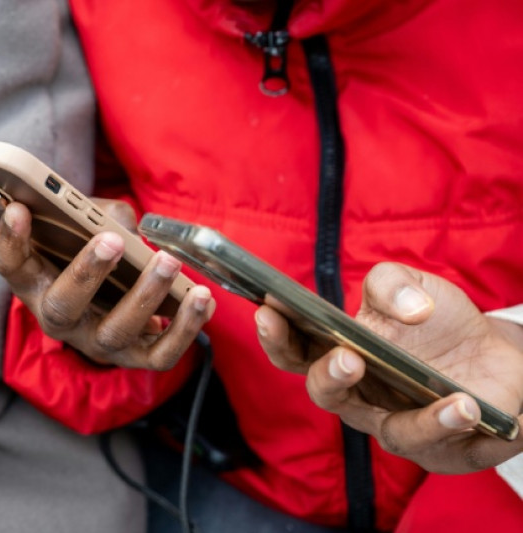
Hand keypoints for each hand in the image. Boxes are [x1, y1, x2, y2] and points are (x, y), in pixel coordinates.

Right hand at [0, 201, 214, 368]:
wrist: (113, 295)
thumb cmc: (91, 250)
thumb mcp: (84, 227)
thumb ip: (97, 216)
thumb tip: (126, 226)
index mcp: (35, 281)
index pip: (9, 263)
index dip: (10, 239)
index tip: (19, 209)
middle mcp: (59, 318)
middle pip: (63, 307)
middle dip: (87, 272)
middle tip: (110, 240)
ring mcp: (96, 342)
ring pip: (115, 332)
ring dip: (145, 296)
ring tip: (169, 263)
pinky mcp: (135, 357)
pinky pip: (160, 354)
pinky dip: (185, 328)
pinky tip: (201, 298)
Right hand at [257, 262, 522, 472]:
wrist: (493, 354)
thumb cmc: (435, 322)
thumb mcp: (411, 285)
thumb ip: (392, 282)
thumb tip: (409, 310)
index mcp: (335, 353)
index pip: (293, 349)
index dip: (276, 334)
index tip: (268, 310)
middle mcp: (356, 395)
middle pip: (325, 394)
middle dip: (330, 378)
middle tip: (348, 359)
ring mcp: (393, 424)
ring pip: (389, 431)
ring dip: (419, 418)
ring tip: (448, 397)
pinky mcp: (436, 448)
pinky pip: (439, 444)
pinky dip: (452, 425)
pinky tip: (467, 407)